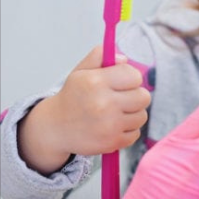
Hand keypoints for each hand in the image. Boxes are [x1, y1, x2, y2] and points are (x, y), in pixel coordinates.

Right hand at [18, 46, 148, 173]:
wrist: (55, 127)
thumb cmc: (72, 97)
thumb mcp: (80, 71)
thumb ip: (100, 56)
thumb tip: (124, 60)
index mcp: (96, 82)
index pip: (134, 76)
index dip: (131, 77)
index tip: (122, 82)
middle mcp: (103, 103)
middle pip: (144, 97)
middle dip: (135, 95)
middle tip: (123, 97)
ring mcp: (109, 125)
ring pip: (142, 116)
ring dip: (132, 113)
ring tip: (117, 112)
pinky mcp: (112, 142)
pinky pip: (135, 134)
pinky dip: (128, 130)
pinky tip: (114, 126)